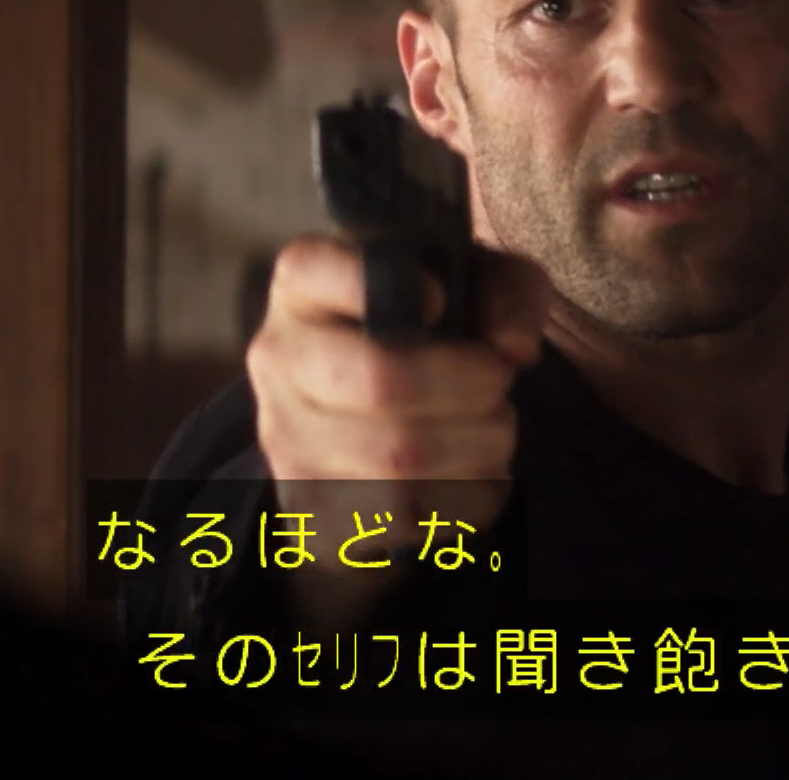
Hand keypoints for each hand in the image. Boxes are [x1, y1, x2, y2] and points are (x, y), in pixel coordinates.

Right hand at [246, 234, 551, 627]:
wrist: (381, 423)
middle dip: (471, 385)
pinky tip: (471, 472)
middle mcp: (278, 359)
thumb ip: (506, 292)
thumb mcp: (477, 284)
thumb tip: (510, 349)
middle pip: (381, 380)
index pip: (312, 269)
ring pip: (398, 459)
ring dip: (477, 446)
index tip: (438, 299)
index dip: (382, 284)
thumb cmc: (432, 336)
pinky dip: (465, 498)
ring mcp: (285, 441)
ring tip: (491, 430)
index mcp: (302, 286)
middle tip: (496, 382)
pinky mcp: (311, 509)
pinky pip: (404, 517)